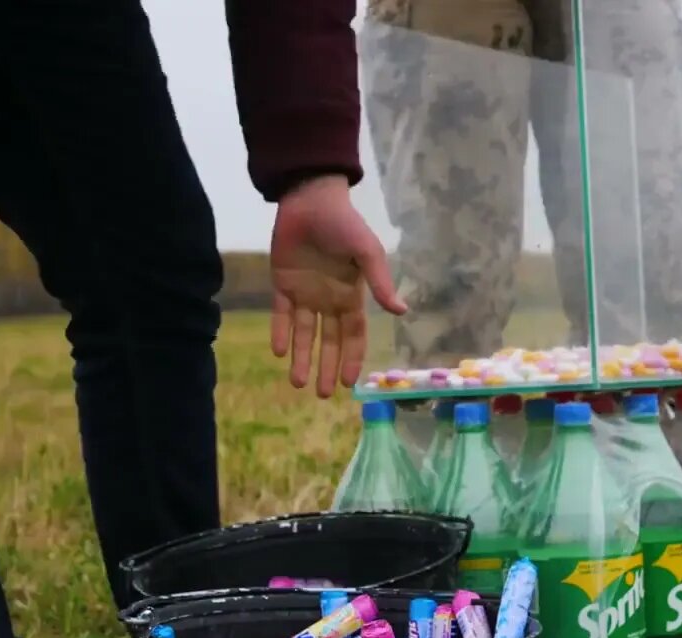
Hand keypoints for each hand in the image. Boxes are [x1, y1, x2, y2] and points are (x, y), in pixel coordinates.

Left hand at [270, 175, 406, 397]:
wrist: (310, 199)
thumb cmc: (344, 224)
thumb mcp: (367, 252)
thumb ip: (381, 282)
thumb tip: (403, 312)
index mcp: (351, 294)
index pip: (353, 334)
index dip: (351, 357)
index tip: (349, 383)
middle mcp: (328, 298)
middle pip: (328, 340)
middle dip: (327, 367)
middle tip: (323, 395)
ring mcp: (305, 292)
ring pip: (303, 333)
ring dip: (301, 357)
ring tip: (298, 383)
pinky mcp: (282, 283)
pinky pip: (280, 313)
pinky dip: (280, 332)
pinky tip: (279, 352)